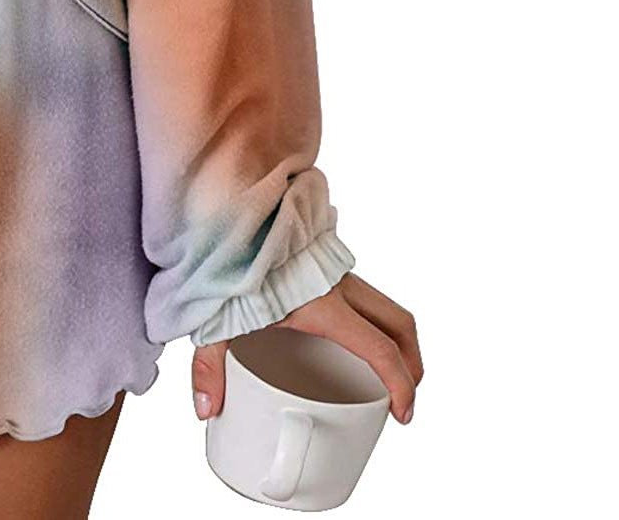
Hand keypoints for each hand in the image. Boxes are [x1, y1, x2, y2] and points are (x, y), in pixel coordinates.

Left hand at [191, 272, 420, 426]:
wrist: (227, 206)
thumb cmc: (227, 258)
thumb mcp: (217, 317)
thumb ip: (209, 364)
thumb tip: (207, 408)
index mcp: (322, 304)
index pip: (379, 348)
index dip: (401, 385)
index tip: (402, 413)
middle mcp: (337, 284)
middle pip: (398, 323)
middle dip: (411, 363)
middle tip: (402, 395)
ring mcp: (334, 269)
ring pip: (385, 305)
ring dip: (395, 338)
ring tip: (382, 370)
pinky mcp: (324, 260)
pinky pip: (362, 292)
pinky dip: (370, 318)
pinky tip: (345, 336)